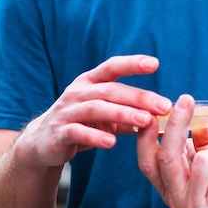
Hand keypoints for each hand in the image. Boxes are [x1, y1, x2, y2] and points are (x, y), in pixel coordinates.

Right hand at [12, 55, 169, 169]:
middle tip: (163, 106)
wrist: (43, 142)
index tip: (155, 63)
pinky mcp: (59, 133)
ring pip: (96, 109)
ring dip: (122, 114)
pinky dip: (95, 137)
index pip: (112, 66)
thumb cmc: (81, 123)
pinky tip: (111, 143)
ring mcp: (67, 111)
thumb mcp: (106, 114)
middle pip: (111, 90)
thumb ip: (130, 111)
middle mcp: (78, 92)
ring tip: (145, 122)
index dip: (132, 63)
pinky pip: (78, 132)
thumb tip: (162, 113)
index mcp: (90, 82)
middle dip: (139, 97)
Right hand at [137, 94, 207, 207]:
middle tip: (186, 100)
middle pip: (166, 157)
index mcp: (173, 189)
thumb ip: (206, 148)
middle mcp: (178, 200)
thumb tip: (200, 122)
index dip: (146, 136)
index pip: (148, 161)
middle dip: (177, 124)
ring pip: (204, 161)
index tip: (156, 110)